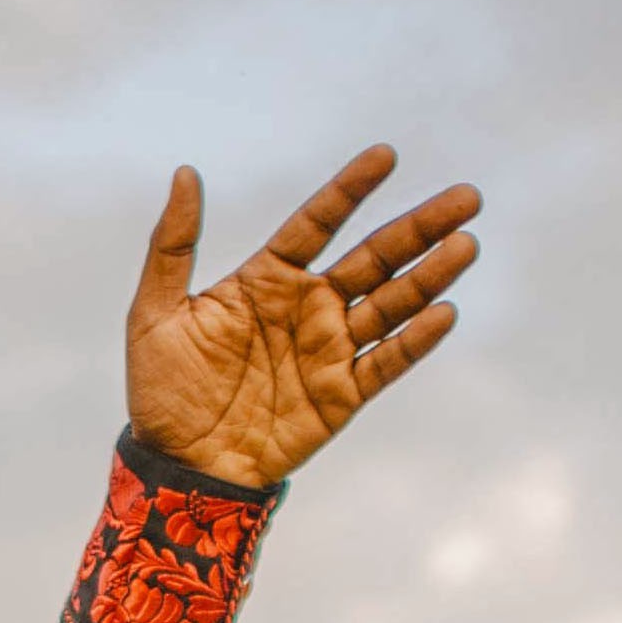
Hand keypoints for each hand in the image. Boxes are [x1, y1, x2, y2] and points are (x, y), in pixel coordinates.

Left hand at [120, 146, 483, 491]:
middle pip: (374, 256)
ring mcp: (329, 350)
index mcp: (267, 279)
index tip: (387, 155)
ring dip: (430, 274)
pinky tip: (444, 312)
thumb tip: (185, 172)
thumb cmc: (161, 391)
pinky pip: (386, 362)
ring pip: (391, 303)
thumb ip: (173, 244)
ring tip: (467, 243)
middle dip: (419, 227)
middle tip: (467, 196)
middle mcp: (307, 307)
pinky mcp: (342, 395)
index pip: (318, 222)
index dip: (351, 189)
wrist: (178, 467)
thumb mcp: (154, 312)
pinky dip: (416, 340)